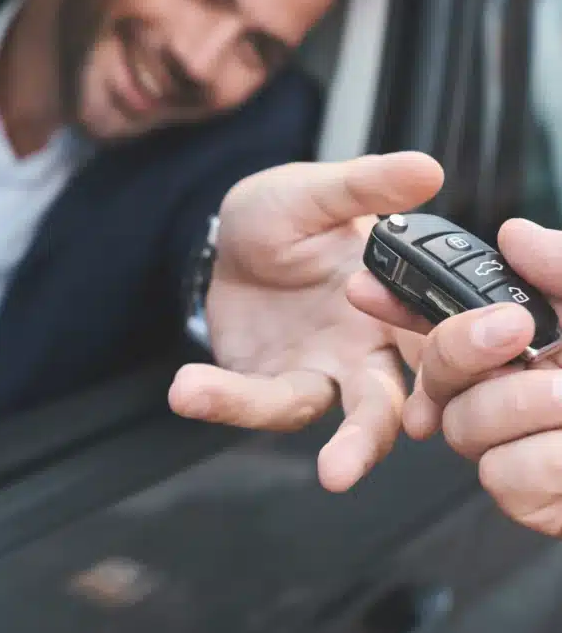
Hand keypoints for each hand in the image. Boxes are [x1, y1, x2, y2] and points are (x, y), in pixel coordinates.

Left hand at [168, 152, 442, 490]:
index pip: (436, 339)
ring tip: (235, 418)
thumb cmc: (290, 215)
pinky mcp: (270, 385)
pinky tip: (189, 389)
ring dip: (273, 429)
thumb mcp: (317, 192)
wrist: (230, 238)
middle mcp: (368, 350)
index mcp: (397, 305)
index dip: (444, 359)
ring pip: (322, 419)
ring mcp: (321, 373)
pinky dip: (224, 399)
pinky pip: (255, 402)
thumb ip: (366, 186)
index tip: (427, 374)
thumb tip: (426, 169)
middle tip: (345, 463)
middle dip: (369, 435)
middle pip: (385, 404)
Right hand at [348, 218, 561, 535]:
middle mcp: (525, 394)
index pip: (452, 320)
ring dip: (524, 409)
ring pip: (466, 432)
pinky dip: (549, 465)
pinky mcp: (545, 502)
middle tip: (510, 331)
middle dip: (459, 349)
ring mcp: (532, 451)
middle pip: (440, 378)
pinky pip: (508, 483)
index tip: (365, 284)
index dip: (402, 301)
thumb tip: (514, 236)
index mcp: (538, 342)